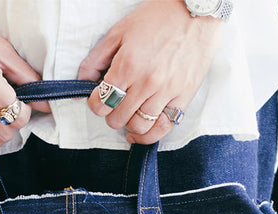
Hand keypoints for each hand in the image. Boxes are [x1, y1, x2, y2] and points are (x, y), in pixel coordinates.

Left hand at [77, 0, 222, 144]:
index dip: (95, 104)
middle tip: (115, 104)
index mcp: (127, 65)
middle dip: (111, 114)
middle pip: (117, 118)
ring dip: (128, 125)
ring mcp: (166, 92)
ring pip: (138, 126)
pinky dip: (148, 136)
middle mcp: (146, 82)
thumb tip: (82, 81)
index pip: (100, 103)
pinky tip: (139, 132)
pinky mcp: (183, 98)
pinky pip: (162, 128)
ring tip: (128, 114)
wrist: (196, 10)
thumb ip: (96, 58)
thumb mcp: (119, 31)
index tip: (98, 99)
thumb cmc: (157, 17)